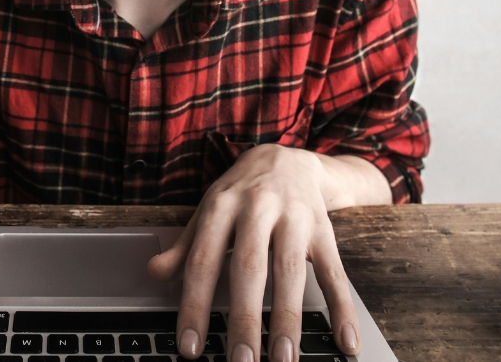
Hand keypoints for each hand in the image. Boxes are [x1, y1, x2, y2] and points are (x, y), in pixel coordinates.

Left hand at [148, 144, 362, 361]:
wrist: (286, 158)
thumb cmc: (240, 194)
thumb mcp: (208, 211)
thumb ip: (185, 246)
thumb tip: (154, 273)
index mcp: (221, 205)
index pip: (203, 259)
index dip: (195, 304)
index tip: (190, 347)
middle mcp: (257, 208)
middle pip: (249, 266)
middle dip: (244, 317)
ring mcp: (294, 217)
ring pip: (290, 271)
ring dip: (287, 319)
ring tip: (283, 360)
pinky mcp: (324, 229)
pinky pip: (335, 272)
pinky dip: (342, 309)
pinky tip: (345, 342)